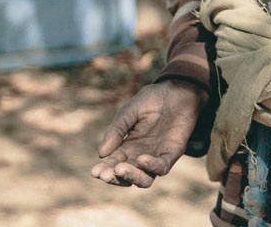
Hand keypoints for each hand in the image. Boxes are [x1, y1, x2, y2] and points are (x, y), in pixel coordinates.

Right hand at [91, 79, 206, 187]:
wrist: (176, 91)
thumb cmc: (151, 101)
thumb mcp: (128, 113)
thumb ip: (116, 131)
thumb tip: (100, 154)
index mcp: (128, 147)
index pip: (114, 164)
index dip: (104, 170)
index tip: (94, 172)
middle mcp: (141, 156)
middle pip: (127, 177)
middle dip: (115, 178)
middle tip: (105, 174)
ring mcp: (157, 157)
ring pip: (145, 179)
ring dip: (132, 177)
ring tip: (120, 169)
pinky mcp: (172, 153)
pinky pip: (163, 167)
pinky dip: (152, 166)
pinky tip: (142, 159)